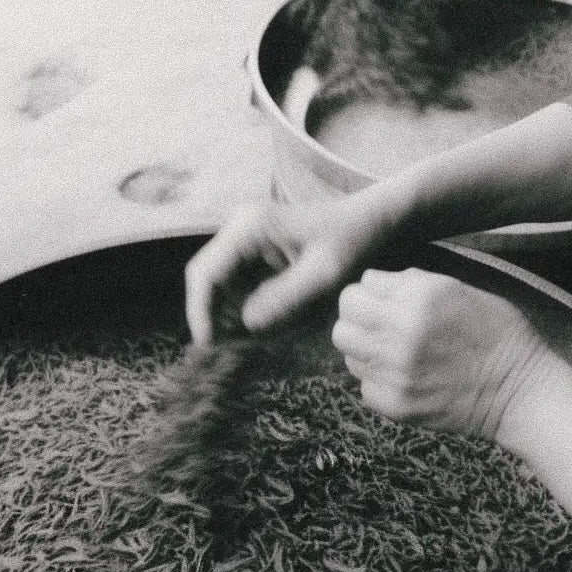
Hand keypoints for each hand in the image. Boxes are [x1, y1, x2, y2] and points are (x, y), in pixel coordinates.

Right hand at [183, 192, 392, 342]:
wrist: (370, 222)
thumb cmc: (352, 241)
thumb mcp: (324, 274)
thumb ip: (286, 298)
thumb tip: (245, 323)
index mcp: (250, 227)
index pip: (205, 273)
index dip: (201, 312)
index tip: (210, 346)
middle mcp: (240, 229)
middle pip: (209, 282)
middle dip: (219, 317)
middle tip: (243, 349)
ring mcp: (246, 240)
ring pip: (223, 289)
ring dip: (237, 315)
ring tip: (272, 334)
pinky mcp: (255, 253)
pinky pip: (241, 288)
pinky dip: (252, 308)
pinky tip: (280, 321)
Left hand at [331, 269, 551, 442]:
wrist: (520, 390)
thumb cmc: (497, 332)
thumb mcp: (459, 288)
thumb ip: (412, 283)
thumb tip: (374, 284)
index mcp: (418, 297)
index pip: (359, 287)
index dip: (373, 292)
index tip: (388, 301)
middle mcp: (400, 333)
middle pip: (343, 322)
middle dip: (360, 320)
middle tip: (383, 325)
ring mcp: (395, 373)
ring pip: (348, 354)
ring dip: (367, 349)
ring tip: (396, 351)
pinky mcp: (395, 404)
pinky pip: (364, 385)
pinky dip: (380, 380)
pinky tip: (406, 376)